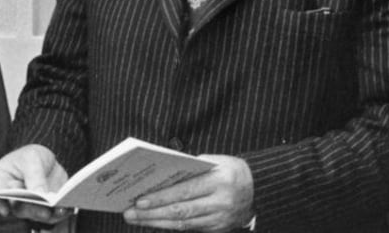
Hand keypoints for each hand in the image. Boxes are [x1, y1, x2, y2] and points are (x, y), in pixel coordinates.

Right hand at [0, 144, 73, 225]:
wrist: (44, 160)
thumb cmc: (31, 156)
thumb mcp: (32, 158)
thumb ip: (34, 175)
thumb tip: (40, 194)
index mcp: (0, 180)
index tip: (8, 206)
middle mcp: (10, 198)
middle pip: (18, 208)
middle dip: (33, 209)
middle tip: (45, 210)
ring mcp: (26, 206)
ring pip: (35, 215)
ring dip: (49, 214)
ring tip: (61, 209)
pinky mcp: (41, 209)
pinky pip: (49, 215)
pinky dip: (58, 213)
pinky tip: (68, 208)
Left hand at [122, 155, 253, 231]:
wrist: (259, 188)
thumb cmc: (231, 169)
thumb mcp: (215, 162)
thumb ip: (190, 168)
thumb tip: (160, 176)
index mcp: (220, 181)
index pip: (185, 191)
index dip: (161, 197)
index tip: (140, 200)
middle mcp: (220, 202)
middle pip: (180, 211)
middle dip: (152, 213)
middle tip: (129, 212)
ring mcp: (219, 219)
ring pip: (183, 224)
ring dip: (156, 222)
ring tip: (136, 218)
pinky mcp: (218, 229)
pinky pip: (190, 229)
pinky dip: (170, 226)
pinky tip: (154, 222)